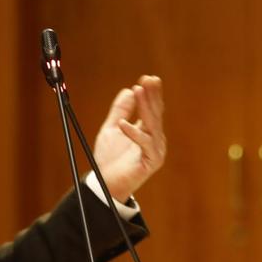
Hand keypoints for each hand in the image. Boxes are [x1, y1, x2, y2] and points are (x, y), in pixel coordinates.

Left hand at [92, 75, 166, 200]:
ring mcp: (155, 150)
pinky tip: (123, 123)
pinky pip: (144, 144)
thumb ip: (120, 111)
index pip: (152, 109)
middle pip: (155, 114)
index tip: (147, 78)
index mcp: (148, 131)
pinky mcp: (151, 162)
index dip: (151, 93)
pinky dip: (133, 133)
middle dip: (152, 96)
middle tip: (149, 80)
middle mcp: (155, 139)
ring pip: (152, 125)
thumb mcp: (111, 128)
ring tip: (138, 91)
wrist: (106, 183)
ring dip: (145, 107)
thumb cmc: (109, 158)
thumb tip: (128, 90)